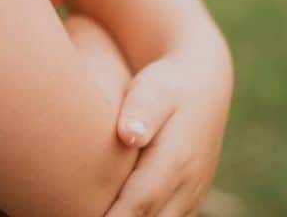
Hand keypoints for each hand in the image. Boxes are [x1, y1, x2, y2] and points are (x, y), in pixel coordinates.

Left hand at [104, 32, 233, 216]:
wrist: (204, 86)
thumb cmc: (168, 84)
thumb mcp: (156, 87)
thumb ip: (142, 110)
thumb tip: (128, 135)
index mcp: (177, 160)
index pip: (140, 202)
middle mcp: (188, 185)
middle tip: (82, 216)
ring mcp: (192, 195)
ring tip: (98, 215)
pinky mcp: (190, 198)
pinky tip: (117, 213)